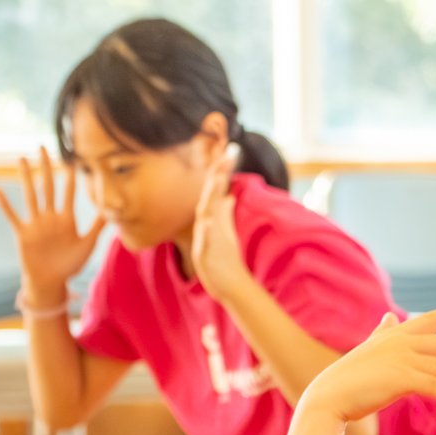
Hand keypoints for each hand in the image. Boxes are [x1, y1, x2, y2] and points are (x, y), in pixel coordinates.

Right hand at [0, 147, 104, 304]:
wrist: (51, 282)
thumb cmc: (70, 264)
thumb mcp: (88, 244)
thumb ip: (98, 227)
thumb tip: (112, 211)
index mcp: (67, 219)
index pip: (69, 193)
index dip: (71, 177)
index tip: (72, 158)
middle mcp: (50, 217)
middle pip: (48, 186)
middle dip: (46, 167)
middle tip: (42, 147)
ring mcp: (36, 224)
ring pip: (30, 196)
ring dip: (26, 178)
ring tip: (22, 159)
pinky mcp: (23, 234)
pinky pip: (13, 216)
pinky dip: (6, 205)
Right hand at [190, 144, 251, 303]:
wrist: (228, 285)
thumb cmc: (224, 260)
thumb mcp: (225, 233)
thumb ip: (224, 214)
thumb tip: (228, 197)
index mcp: (213, 218)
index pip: (217, 190)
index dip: (222, 171)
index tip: (230, 149)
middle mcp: (207, 225)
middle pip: (210, 195)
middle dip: (216, 176)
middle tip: (224, 155)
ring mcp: (206, 239)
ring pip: (205, 214)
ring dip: (209, 197)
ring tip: (215, 180)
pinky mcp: (205, 255)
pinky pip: (205, 241)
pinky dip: (206, 230)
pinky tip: (208, 220)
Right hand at [299, 300, 435, 423]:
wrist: (328, 397)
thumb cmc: (349, 378)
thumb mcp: (369, 349)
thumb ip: (382, 333)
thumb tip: (389, 317)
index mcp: (396, 334)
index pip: (431, 320)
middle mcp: (402, 342)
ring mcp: (402, 360)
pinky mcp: (400, 379)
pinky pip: (434, 386)